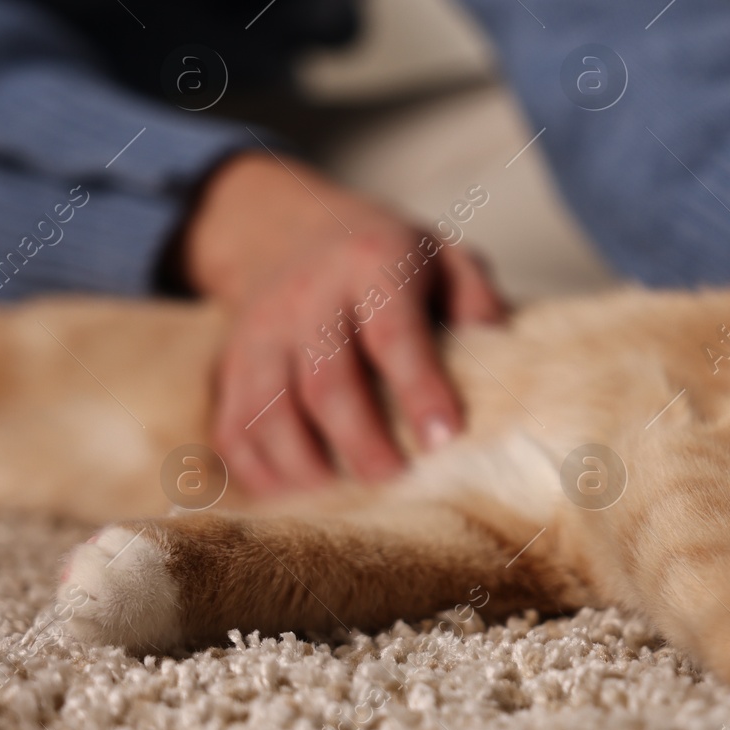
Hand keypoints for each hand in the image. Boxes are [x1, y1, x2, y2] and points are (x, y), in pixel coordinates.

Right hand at [179, 152, 504, 493]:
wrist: (292, 232)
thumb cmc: (391, 261)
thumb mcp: (446, 257)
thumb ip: (477, 303)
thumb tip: (500, 362)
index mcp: (372, 264)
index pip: (393, 331)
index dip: (419, 388)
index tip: (444, 438)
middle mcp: (309, 296)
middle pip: (326, 381)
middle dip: (360, 441)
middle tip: (396, 478)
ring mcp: (260, 332)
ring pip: (267, 410)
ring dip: (304, 465)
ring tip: (344, 498)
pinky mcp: (230, 365)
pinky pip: (232, 428)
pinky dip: (258, 472)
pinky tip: (296, 497)